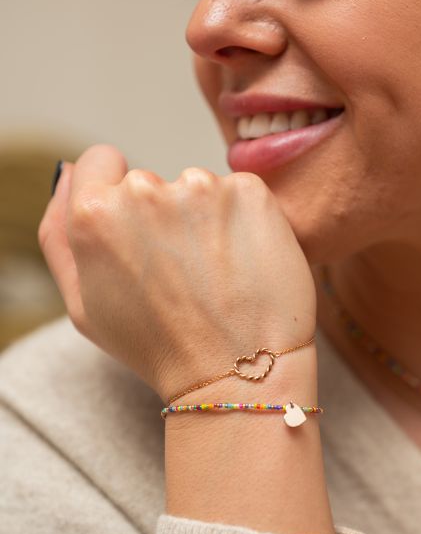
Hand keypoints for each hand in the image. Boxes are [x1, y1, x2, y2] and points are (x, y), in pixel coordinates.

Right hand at [38, 145, 316, 400]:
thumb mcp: (84, 306)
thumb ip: (58, 234)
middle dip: (161, 218)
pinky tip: (244, 266)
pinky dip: (244, 223)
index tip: (138, 236)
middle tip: (180, 277)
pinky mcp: (250, 194)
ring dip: (205, 222)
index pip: (100, 162)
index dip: (115, 198)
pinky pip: (240, 196)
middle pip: (150, 183)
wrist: (236, 372)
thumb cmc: (157, 347)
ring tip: (215, 277)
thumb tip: (66, 172)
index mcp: (96, 214)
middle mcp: (145, 191)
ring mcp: (202, 188)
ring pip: (198, 190)